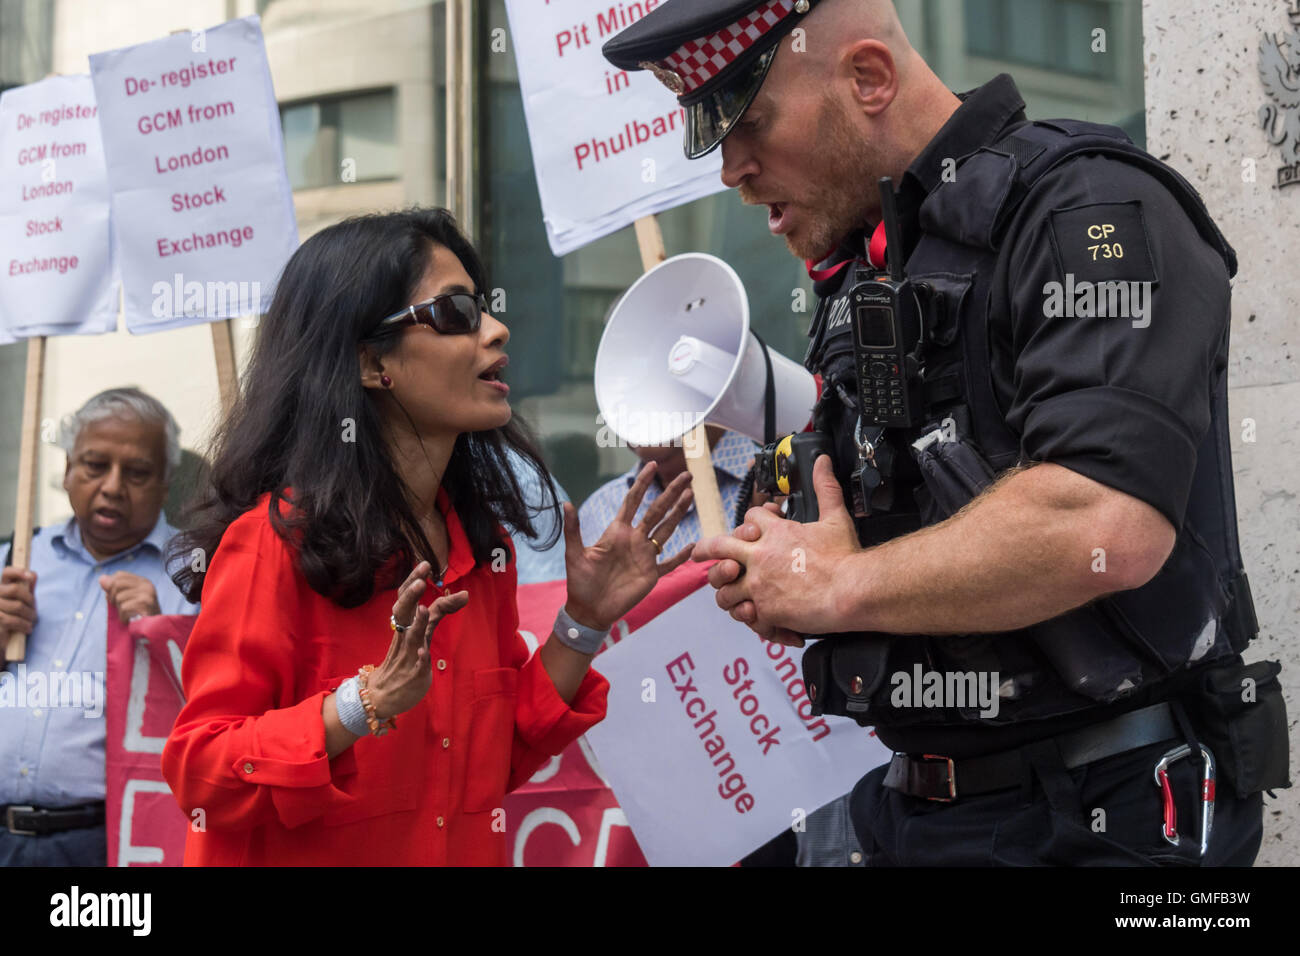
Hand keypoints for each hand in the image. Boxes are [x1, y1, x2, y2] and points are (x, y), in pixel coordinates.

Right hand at [0, 567, 36, 634]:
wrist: (7, 638)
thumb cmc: (16, 616)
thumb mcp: (24, 601)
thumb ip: (27, 588)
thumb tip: (32, 574)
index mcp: (2, 587)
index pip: (7, 572)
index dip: (18, 572)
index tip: (30, 577)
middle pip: (15, 589)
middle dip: (30, 600)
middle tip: (34, 612)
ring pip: (17, 606)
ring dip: (29, 615)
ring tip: (31, 621)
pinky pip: (12, 620)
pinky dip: (24, 625)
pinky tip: (27, 628)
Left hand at [99, 572, 160, 623]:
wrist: (153, 630)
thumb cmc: (137, 615)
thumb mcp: (125, 599)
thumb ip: (113, 588)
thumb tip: (101, 578)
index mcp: (142, 581)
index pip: (119, 575)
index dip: (111, 586)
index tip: (115, 599)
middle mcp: (146, 585)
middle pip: (117, 584)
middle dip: (113, 598)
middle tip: (120, 608)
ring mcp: (147, 593)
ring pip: (119, 597)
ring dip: (119, 610)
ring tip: (128, 615)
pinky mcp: (145, 603)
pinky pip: (123, 608)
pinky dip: (123, 617)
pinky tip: (129, 620)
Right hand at [367, 561, 468, 718]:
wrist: (384, 694)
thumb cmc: (405, 659)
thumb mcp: (422, 632)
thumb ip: (438, 613)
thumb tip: (460, 594)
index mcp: (405, 624)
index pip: (407, 597)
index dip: (414, 580)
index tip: (426, 563)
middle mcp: (405, 636)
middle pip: (403, 611)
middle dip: (411, 594)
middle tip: (420, 579)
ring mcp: (407, 654)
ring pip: (411, 636)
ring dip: (418, 623)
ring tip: (424, 610)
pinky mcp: (412, 674)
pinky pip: (415, 666)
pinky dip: (419, 658)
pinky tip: (422, 653)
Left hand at [563, 461, 693, 629]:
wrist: (589, 610)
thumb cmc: (579, 582)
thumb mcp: (573, 554)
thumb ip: (573, 529)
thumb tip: (566, 503)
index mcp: (617, 532)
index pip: (633, 501)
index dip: (642, 483)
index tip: (651, 464)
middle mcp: (634, 539)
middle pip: (656, 510)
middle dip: (671, 493)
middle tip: (686, 475)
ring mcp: (645, 556)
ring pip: (667, 530)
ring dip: (679, 513)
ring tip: (691, 495)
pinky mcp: (651, 575)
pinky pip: (670, 563)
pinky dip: (682, 556)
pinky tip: (693, 545)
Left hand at [692, 455, 859, 642]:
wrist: (852, 591)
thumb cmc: (845, 558)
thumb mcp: (835, 516)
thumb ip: (825, 487)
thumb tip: (822, 461)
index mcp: (775, 533)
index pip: (749, 519)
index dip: (749, 523)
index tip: (753, 529)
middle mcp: (760, 556)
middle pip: (718, 547)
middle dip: (704, 549)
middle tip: (697, 553)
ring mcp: (758, 584)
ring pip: (723, 588)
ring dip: (726, 591)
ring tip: (731, 595)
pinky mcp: (764, 610)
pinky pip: (744, 614)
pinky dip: (748, 616)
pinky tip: (754, 617)